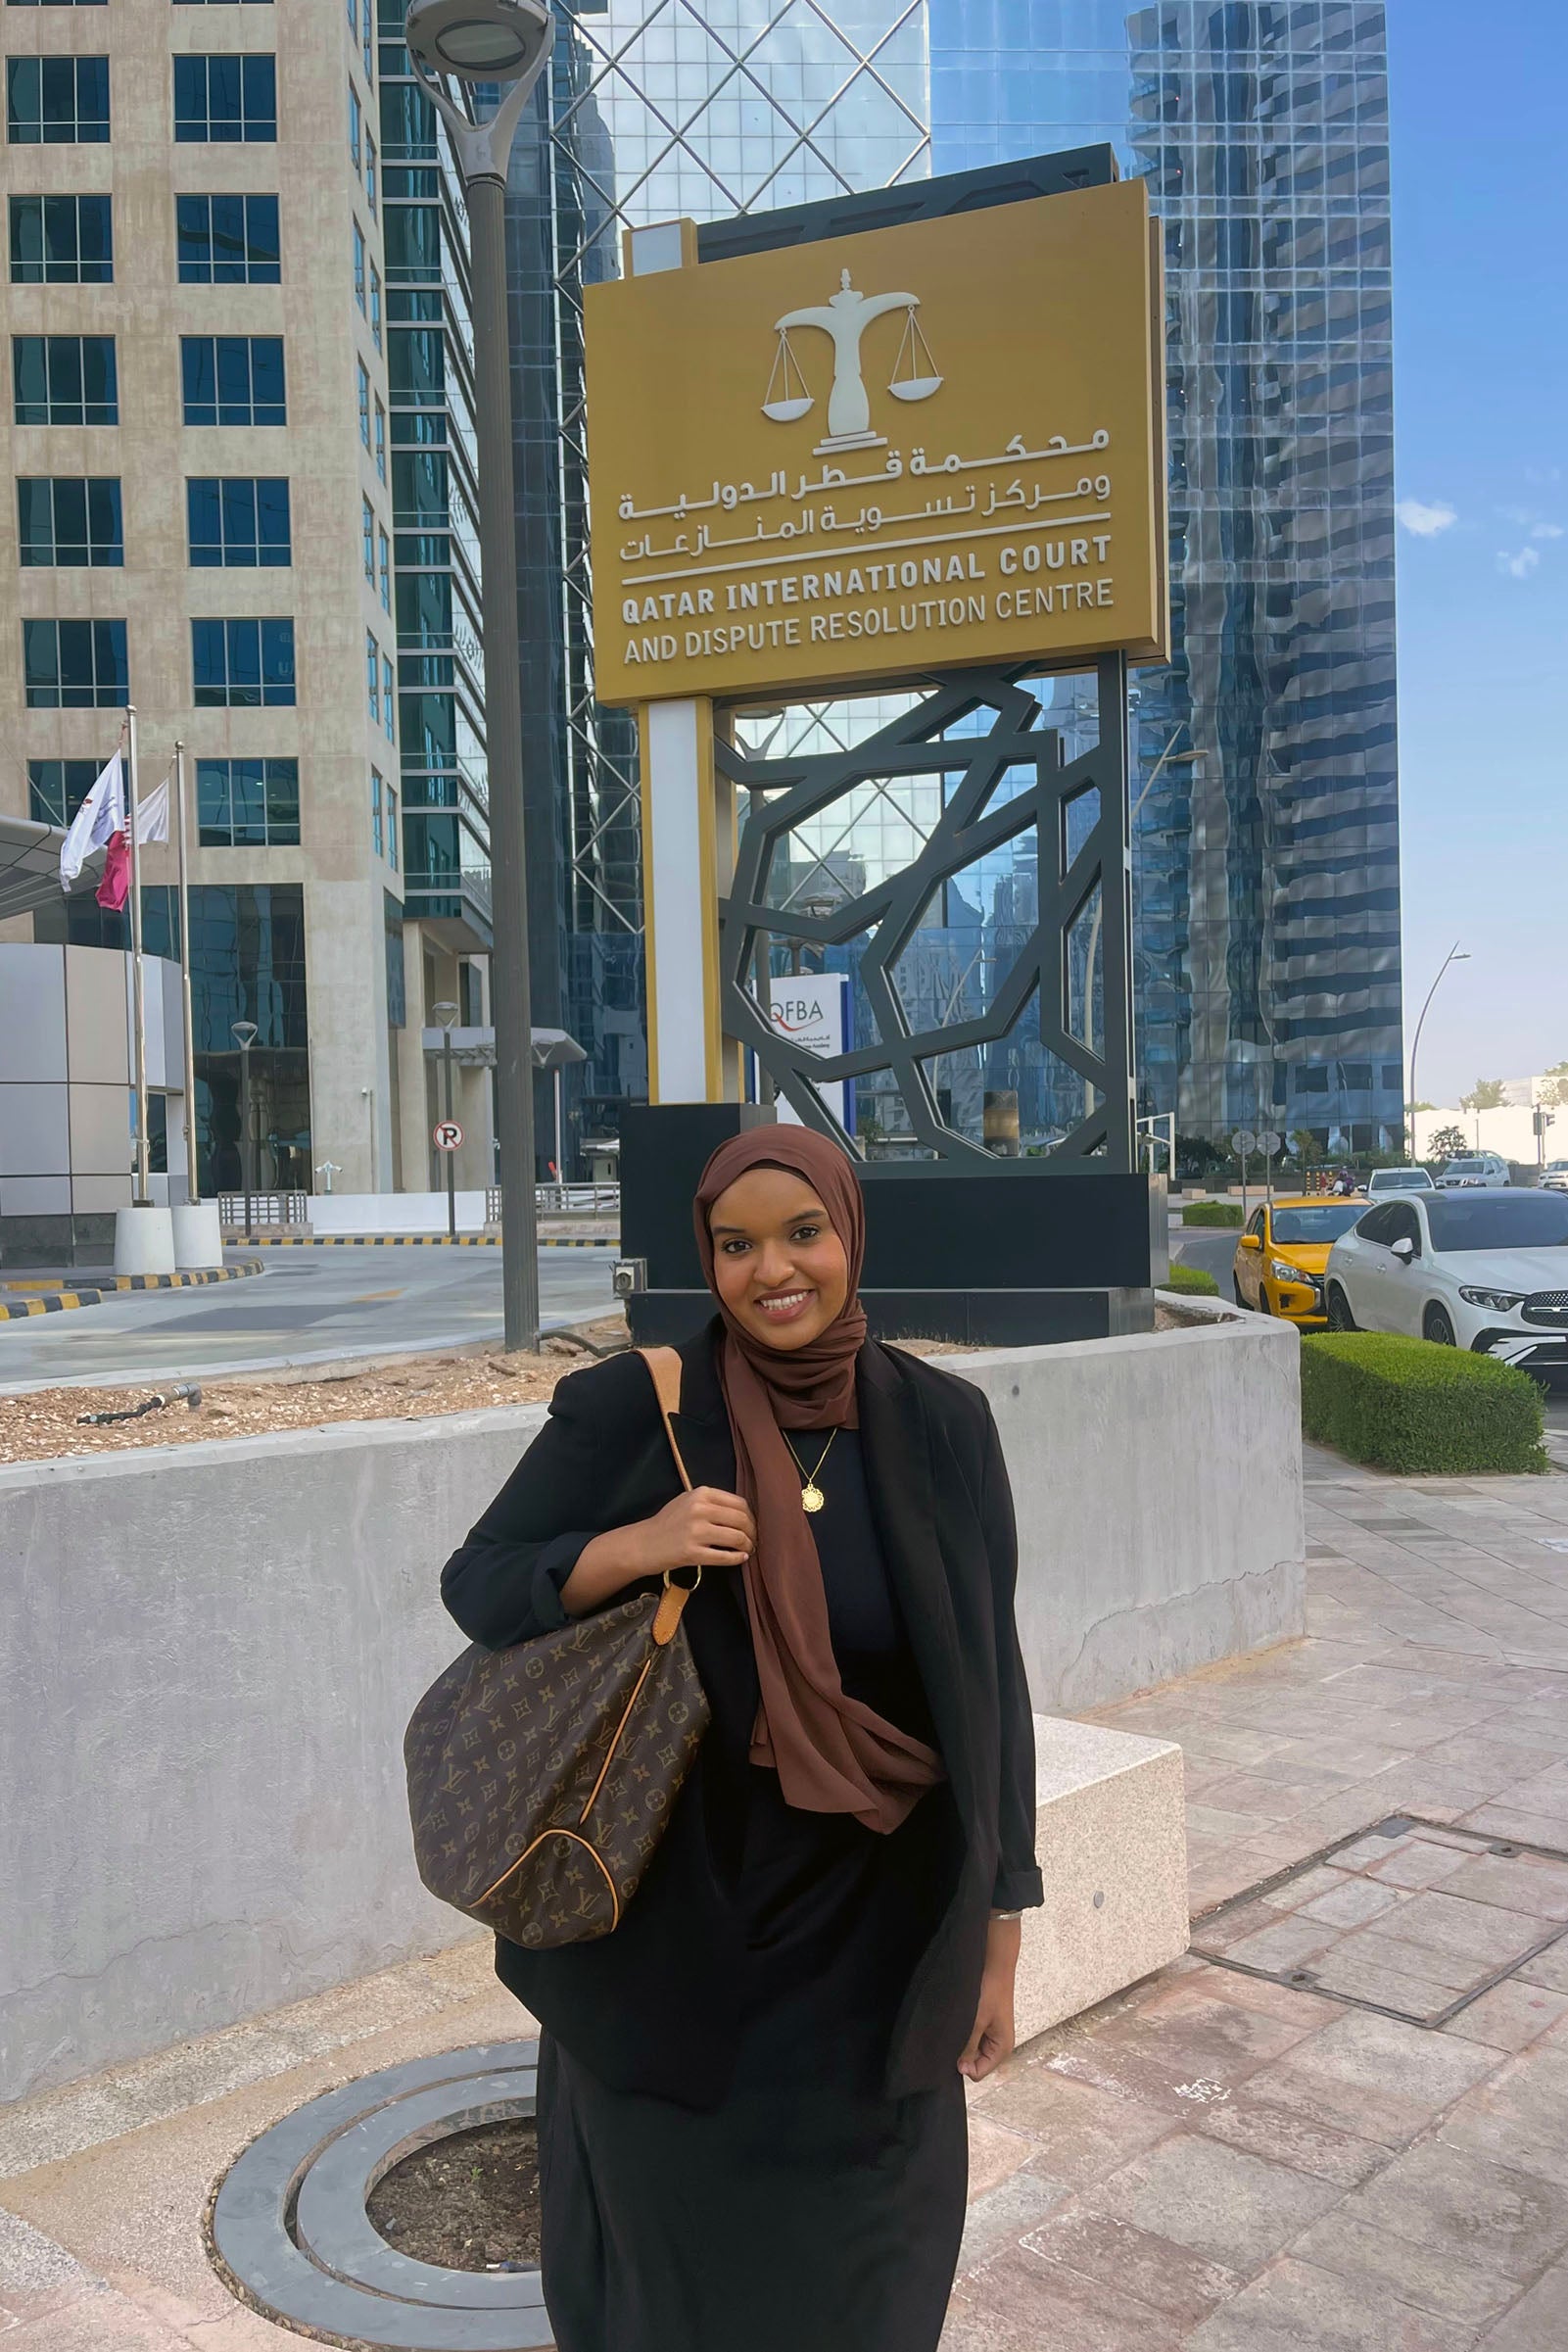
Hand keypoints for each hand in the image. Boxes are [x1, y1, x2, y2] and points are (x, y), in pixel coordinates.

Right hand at [630, 1486, 755, 1575]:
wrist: (643, 1543)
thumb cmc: (667, 1522)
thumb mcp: (687, 1501)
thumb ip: (712, 1502)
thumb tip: (743, 1511)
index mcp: (701, 1494)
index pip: (739, 1503)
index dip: (751, 1516)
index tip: (752, 1525)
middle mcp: (699, 1510)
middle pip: (741, 1520)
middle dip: (753, 1532)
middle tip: (754, 1540)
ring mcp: (696, 1532)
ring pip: (736, 1538)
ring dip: (748, 1545)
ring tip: (748, 1549)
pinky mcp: (692, 1553)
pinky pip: (724, 1556)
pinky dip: (737, 1558)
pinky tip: (741, 1558)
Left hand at [958, 1915, 1020, 2081]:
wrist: (995, 1965)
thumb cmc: (990, 1991)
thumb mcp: (977, 2021)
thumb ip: (969, 2047)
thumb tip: (960, 2068)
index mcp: (1002, 2049)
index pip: (978, 2073)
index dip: (964, 2064)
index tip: (956, 2047)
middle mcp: (998, 2046)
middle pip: (974, 2063)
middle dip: (963, 2052)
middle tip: (958, 2031)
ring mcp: (991, 2036)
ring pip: (970, 2050)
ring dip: (962, 2040)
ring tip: (960, 2022)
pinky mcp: (984, 2026)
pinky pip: (970, 2038)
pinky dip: (963, 2032)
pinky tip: (962, 2019)